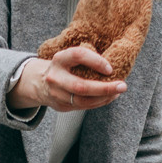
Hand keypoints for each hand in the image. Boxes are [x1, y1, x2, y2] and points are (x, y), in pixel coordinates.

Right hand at [8, 49, 129, 112]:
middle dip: (104, 88)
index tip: (110, 68)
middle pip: (81, 86)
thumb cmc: (63, 67)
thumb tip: (113, 66)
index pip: (78, 55)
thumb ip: (84, 59)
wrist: (39, 83)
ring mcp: (57, 94)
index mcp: (59, 59)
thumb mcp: (69, 58)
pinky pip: (84, 107)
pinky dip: (99, 102)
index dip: (96, 61)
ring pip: (83, 100)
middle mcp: (55, 77)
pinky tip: (108, 97)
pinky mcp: (61, 106)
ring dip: (104, 97)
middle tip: (122, 86)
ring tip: (117, 92)